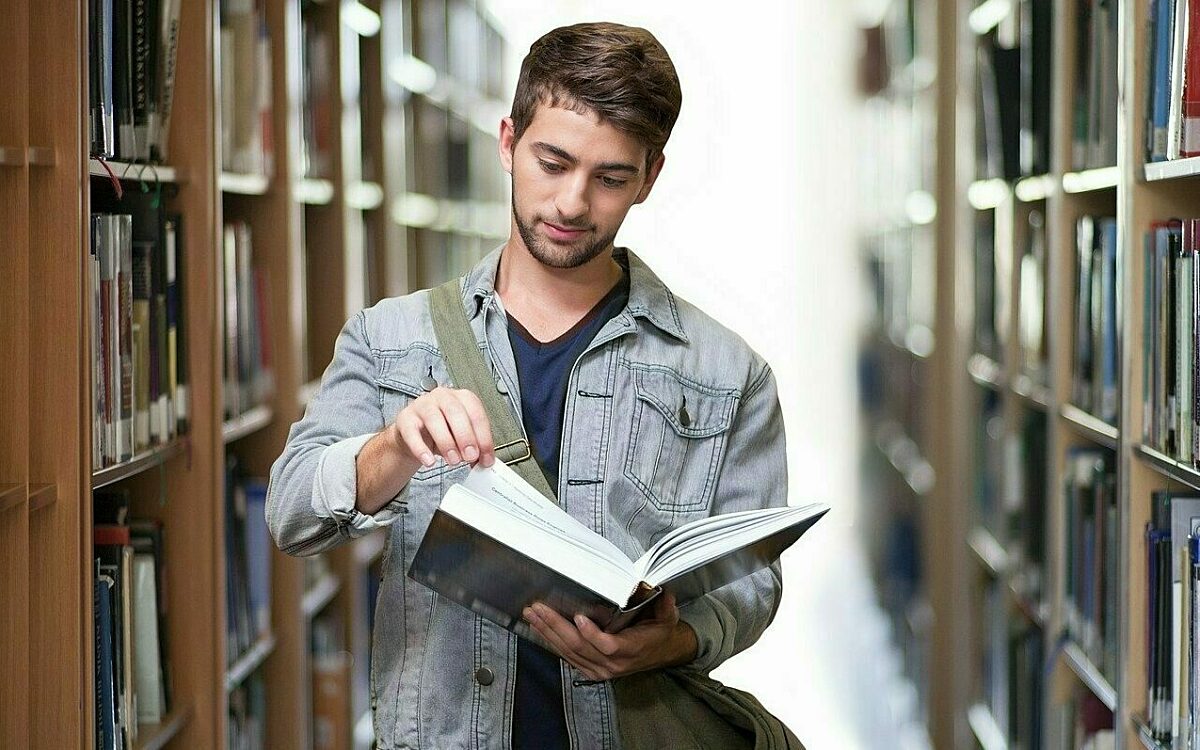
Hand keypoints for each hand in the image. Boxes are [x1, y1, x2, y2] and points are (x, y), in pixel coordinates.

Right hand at [389, 387, 495, 468]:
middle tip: (470, 456)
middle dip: (466, 436)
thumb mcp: (462, 438)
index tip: (486, 458)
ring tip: (453, 460)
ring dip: (446, 442)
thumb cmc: (442, 432)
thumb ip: (475, 447)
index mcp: (462, 398)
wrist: (414, 435)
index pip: (476, 413)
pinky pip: (412, 432)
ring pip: (434, 419)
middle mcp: (443, 396)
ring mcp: (422, 405)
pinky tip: (429, 461)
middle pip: (455, 412)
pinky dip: (421, 449)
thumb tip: (485, 461)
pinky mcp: (405, 418)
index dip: (483, 437)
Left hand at [523, 591, 697, 680]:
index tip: (579, 617)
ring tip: (533, 615)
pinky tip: (540, 628)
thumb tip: (662, 589)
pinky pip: (567, 656)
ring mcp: (600, 669)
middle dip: (555, 626)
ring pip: (569, 652)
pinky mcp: (591, 670)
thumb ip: (665, 605)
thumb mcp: (668, 617)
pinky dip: (552, 641)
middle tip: (539, 609)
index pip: (608, 645)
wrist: (661, 652)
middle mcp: (613, 663)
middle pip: (579, 646)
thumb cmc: (660, 633)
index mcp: (631, 649)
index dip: (592, 634)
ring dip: (548, 632)